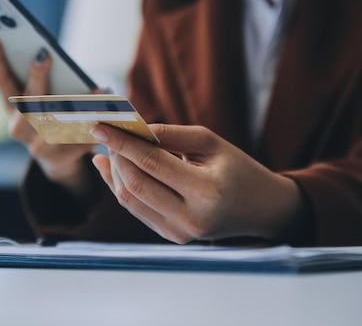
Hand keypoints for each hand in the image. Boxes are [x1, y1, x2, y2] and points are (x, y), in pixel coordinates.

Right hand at [0, 37, 95, 199]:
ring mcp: (38, 144)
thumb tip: (44, 51)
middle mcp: (20, 127)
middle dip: (35, 76)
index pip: (1, 81)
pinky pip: (79, 134)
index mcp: (11, 109)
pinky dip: (94, 119)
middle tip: (43, 54)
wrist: (57, 158)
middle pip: (28, 100)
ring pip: (58, 119)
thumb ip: (39, 80)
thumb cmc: (49, 117)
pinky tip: (107, 106)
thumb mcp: (38, 102)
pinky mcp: (60, 155)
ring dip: (77, 102)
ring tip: (95, 89)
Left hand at [90, 123, 305, 243]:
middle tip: (109, 134)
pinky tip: (112, 168)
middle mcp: (191, 218)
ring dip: (115, 171)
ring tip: (111, 148)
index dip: (122, 142)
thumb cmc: (238, 169)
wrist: (261, 209)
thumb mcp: (211, 142)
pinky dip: (121, 187)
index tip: (100, 125)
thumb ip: (170, 134)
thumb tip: (131, 129)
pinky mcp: (172, 237)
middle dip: (116, 155)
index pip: (151, 163)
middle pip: (135, 184)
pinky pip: (137, 210)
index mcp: (206, 192)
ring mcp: (180, 233)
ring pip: (130, 200)